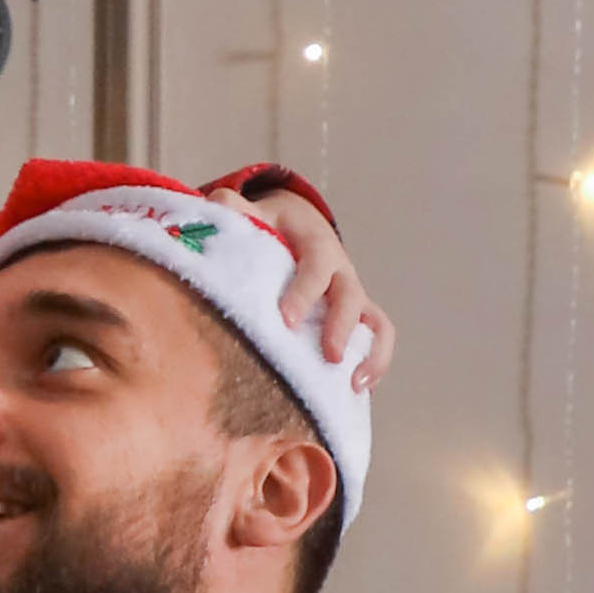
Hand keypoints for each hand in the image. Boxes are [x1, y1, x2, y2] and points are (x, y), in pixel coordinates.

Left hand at [248, 189, 395, 393]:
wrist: (300, 227)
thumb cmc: (272, 226)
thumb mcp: (256, 213)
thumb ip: (236, 211)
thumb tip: (215, 201)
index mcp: (316, 245)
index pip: (315, 266)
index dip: (303, 293)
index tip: (285, 320)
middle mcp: (340, 270)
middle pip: (349, 296)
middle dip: (340, 327)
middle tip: (328, 356)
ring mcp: (353, 295)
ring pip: (375, 320)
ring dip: (371, 352)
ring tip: (355, 383)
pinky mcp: (357, 315)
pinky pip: (377, 337)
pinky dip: (375, 361)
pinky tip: (356, 390)